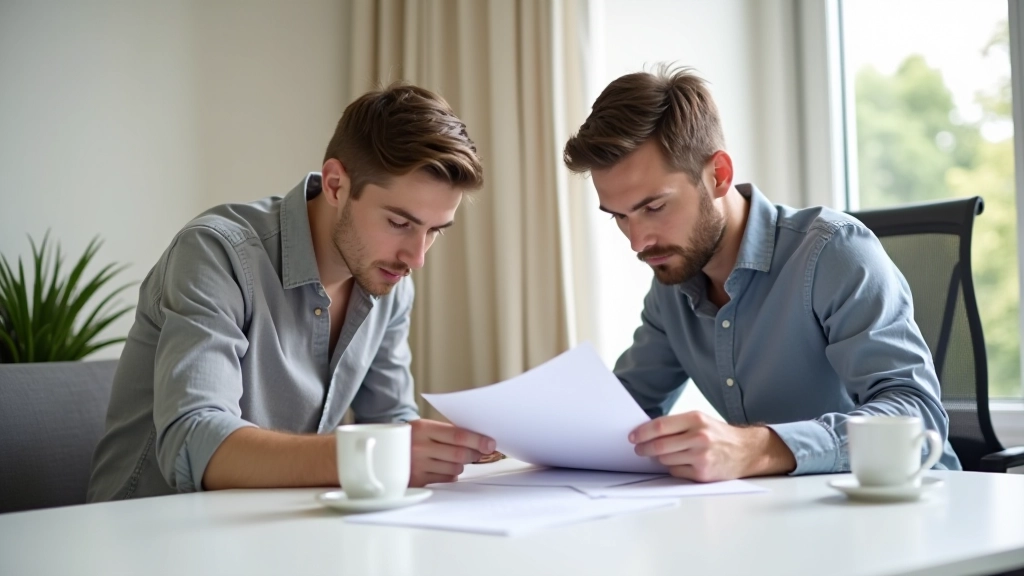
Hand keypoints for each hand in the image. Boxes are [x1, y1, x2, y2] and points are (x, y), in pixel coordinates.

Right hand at [409, 419, 495, 486]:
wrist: (383, 451)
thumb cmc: (412, 438)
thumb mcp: (425, 428)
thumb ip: (448, 432)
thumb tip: (479, 439)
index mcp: (423, 429)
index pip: (458, 435)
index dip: (477, 440)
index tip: (490, 443)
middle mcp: (419, 447)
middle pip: (459, 454)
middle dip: (473, 453)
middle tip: (478, 451)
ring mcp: (418, 466)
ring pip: (455, 468)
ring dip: (461, 464)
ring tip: (451, 457)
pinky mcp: (418, 481)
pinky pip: (446, 479)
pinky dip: (451, 474)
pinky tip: (442, 466)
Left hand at [629, 411, 795, 481]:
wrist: (746, 451)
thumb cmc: (718, 435)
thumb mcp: (701, 421)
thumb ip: (677, 425)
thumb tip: (646, 432)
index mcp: (696, 419)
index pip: (660, 426)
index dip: (642, 432)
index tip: (632, 436)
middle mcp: (699, 437)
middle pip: (660, 445)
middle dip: (644, 448)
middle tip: (638, 449)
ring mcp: (701, 457)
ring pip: (665, 460)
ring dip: (658, 459)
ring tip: (660, 455)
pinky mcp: (702, 474)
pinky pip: (675, 471)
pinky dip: (672, 468)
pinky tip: (678, 463)